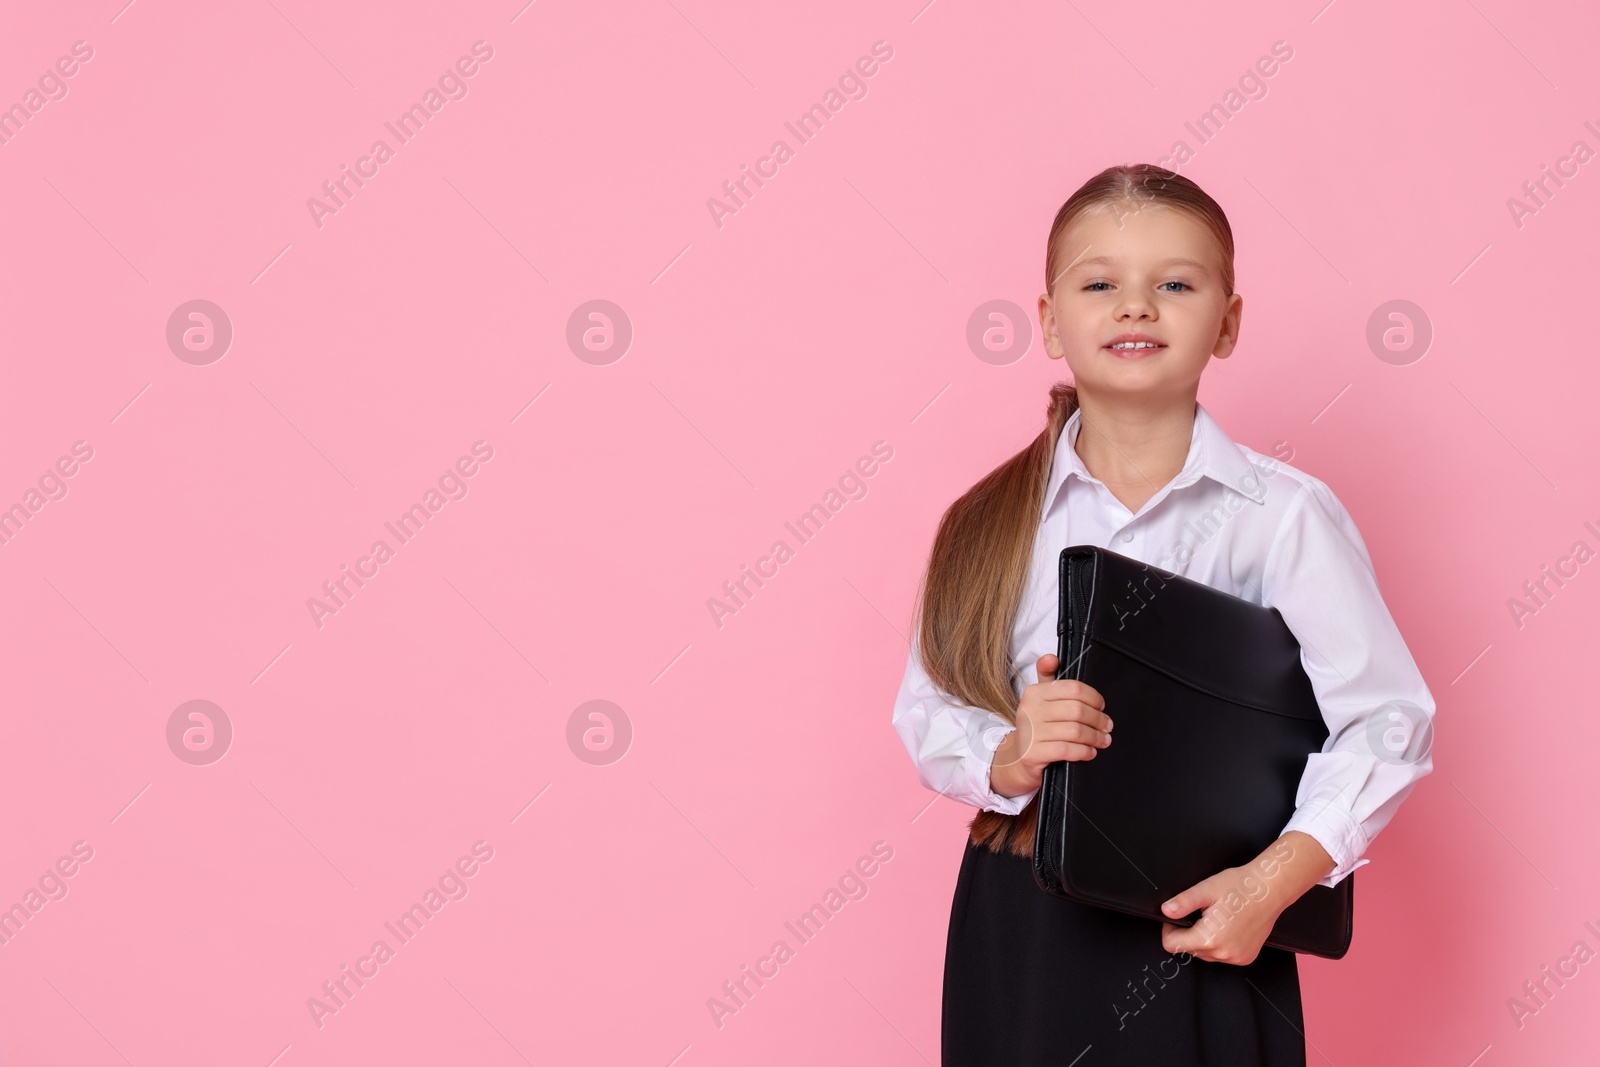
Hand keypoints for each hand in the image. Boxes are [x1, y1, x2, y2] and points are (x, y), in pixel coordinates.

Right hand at [988, 653, 1111, 798]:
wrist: (1020, 760)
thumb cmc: (1038, 726)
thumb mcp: (1041, 700)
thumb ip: (1048, 677)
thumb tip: (1050, 657)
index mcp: (1034, 693)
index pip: (1073, 689)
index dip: (1093, 698)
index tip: (1101, 706)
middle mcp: (1029, 710)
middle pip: (1077, 710)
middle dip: (1098, 719)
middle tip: (1107, 726)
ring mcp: (1030, 733)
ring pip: (1075, 731)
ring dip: (1095, 737)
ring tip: (1103, 740)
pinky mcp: (1034, 754)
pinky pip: (1067, 750)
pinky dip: (1084, 752)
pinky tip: (1090, 752)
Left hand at [1158, 833, 1333, 964]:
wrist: (1271, 889)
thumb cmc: (1241, 887)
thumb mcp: (1205, 890)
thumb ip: (1183, 903)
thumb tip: (1166, 911)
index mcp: (1209, 938)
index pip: (1172, 945)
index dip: (1170, 928)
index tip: (1177, 916)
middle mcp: (1223, 954)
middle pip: (1189, 949)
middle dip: (1189, 932)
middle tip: (1201, 912)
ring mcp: (1237, 958)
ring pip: (1206, 954)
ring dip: (1205, 939)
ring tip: (1216, 917)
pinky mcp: (1246, 957)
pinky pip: (1223, 955)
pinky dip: (1220, 943)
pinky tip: (1228, 926)